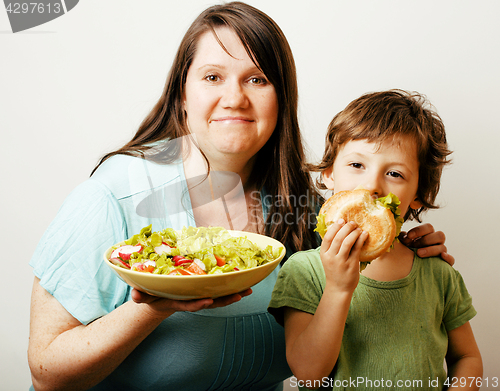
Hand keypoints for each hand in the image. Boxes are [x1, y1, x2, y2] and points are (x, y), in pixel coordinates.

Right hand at [131, 288, 252, 314]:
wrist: (159, 298)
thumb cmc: (152, 295)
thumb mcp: (144, 295)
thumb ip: (139, 295)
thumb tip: (134, 296)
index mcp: (179, 301)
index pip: (190, 305)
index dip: (198, 304)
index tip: (208, 301)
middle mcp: (192, 300)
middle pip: (211, 303)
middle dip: (225, 300)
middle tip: (239, 296)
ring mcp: (199, 296)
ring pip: (219, 298)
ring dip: (234, 294)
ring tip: (248, 290)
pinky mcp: (204, 290)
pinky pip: (219, 290)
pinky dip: (232, 287)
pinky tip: (245, 283)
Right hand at [320, 220, 367, 292]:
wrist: (338, 288)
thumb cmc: (334, 271)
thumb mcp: (328, 259)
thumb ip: (331, 247)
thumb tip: (340, 229)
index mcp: (324, 254)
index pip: (328, 236)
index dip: (335, 227)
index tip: (341, 220)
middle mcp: (331, 257)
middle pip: (338, 237)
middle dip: (346, 227)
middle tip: (353, 223)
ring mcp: (341, 261)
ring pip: (347, 241)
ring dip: (354, 232)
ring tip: (358, 228)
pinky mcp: (351, 264)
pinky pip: (357, 248)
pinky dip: (361, 239)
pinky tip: (364, 235)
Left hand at [399, 223, 454, 265]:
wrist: (407, 266)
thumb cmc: (405, 251)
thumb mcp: (402, 244)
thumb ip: (402, 238)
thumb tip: (403, 235)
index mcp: (428, 234)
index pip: (429, 227)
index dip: (419, 230)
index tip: (408, 236)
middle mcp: (436, 242)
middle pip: (440, 235)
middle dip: (425, 240)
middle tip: (413, 246)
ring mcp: (441, 252)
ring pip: (443, 247)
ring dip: (431, 250)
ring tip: (418, 253)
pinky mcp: (444, 263)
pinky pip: (451, 260)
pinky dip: (448, 258)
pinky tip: (442, 256)